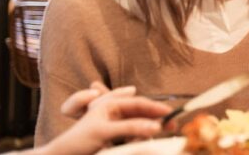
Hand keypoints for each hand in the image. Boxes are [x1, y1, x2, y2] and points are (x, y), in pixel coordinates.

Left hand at [37, 85, 171, 154]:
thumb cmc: (77, 141)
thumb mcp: (104, 131)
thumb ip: (130, 128)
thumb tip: (156, 127)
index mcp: (110, 105)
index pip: (138, 103)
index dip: (156, 108)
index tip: (170, 114)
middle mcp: (115, 114)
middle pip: (142, 114)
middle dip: (156, 119)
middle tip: (172, 126)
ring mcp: (117, 128)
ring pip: (140, 127)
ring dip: (148, 132)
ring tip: (156, 136)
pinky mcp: (117, 142)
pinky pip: (135, 139)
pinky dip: (141, 141)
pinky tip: (145, 145)